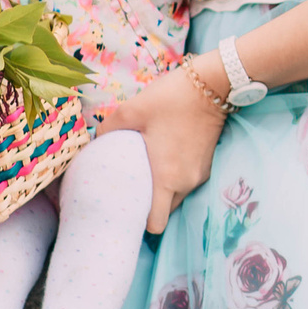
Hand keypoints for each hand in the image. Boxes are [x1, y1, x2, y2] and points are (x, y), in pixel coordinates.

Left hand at [117, 63, 228, 232]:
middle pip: (164, 212)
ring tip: (145, 171)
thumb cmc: (171, 99)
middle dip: (148, 205)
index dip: (139, 222)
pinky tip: (163, 157)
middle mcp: (186, 183)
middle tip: (130, 188)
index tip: (126, 210)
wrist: (213, 83)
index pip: (156, 224)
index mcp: (167, 178)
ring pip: (176, 197)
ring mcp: (200, 174)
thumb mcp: (131, 110)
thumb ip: (107, 129)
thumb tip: (94, 141)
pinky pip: (186, 182)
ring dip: (162, 190)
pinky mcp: (207, 164)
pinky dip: (174, 178)